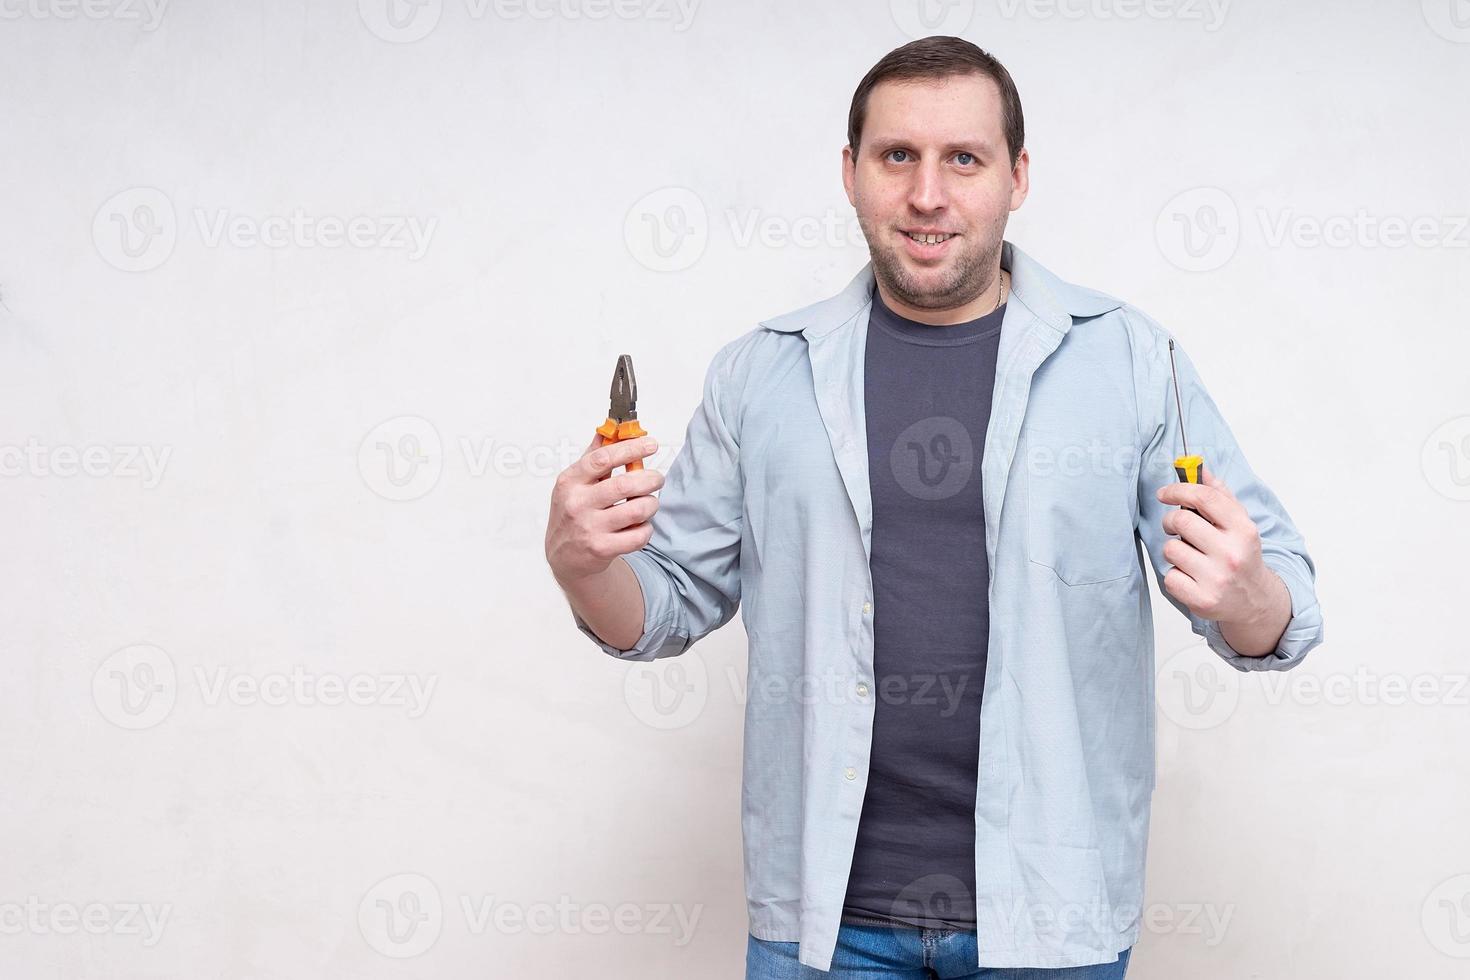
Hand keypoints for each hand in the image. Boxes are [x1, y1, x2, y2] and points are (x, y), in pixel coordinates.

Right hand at [545, 433, 662, 583]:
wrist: (563, 557)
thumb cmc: (572, 513)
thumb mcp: (574, 483)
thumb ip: (593, 456)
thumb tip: (609, 427)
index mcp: (570, 481)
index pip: (603, 458)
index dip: (631, 449)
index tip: (651, 444)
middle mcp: (577, 503)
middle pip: (625, 484)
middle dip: (651, 479)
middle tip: (657, 479)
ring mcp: (589, 528)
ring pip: (637, 510)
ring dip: (651, 505)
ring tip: (648, 504)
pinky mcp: (602, 549)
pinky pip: (639, 535)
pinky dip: (646, 529)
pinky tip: (640, 526)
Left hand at [1154, 463, 1282, 630]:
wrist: (1254, 601)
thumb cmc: (1240, 555)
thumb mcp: (1239, 523)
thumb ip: (1219, 495)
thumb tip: (1199, 469)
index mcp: (1243, 530)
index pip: (1204, 498)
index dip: (1178, 489)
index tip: (1165, 493)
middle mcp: (1232, 554)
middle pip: (1180, 521)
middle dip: (1171, 521)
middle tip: (1176, 527)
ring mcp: (1217, 579)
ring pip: (1171, 549)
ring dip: (1174, 550)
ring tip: (1190, 556)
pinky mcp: (1202, 600)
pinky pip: (1169, 577)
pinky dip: (1175, 575)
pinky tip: (1191, 577)